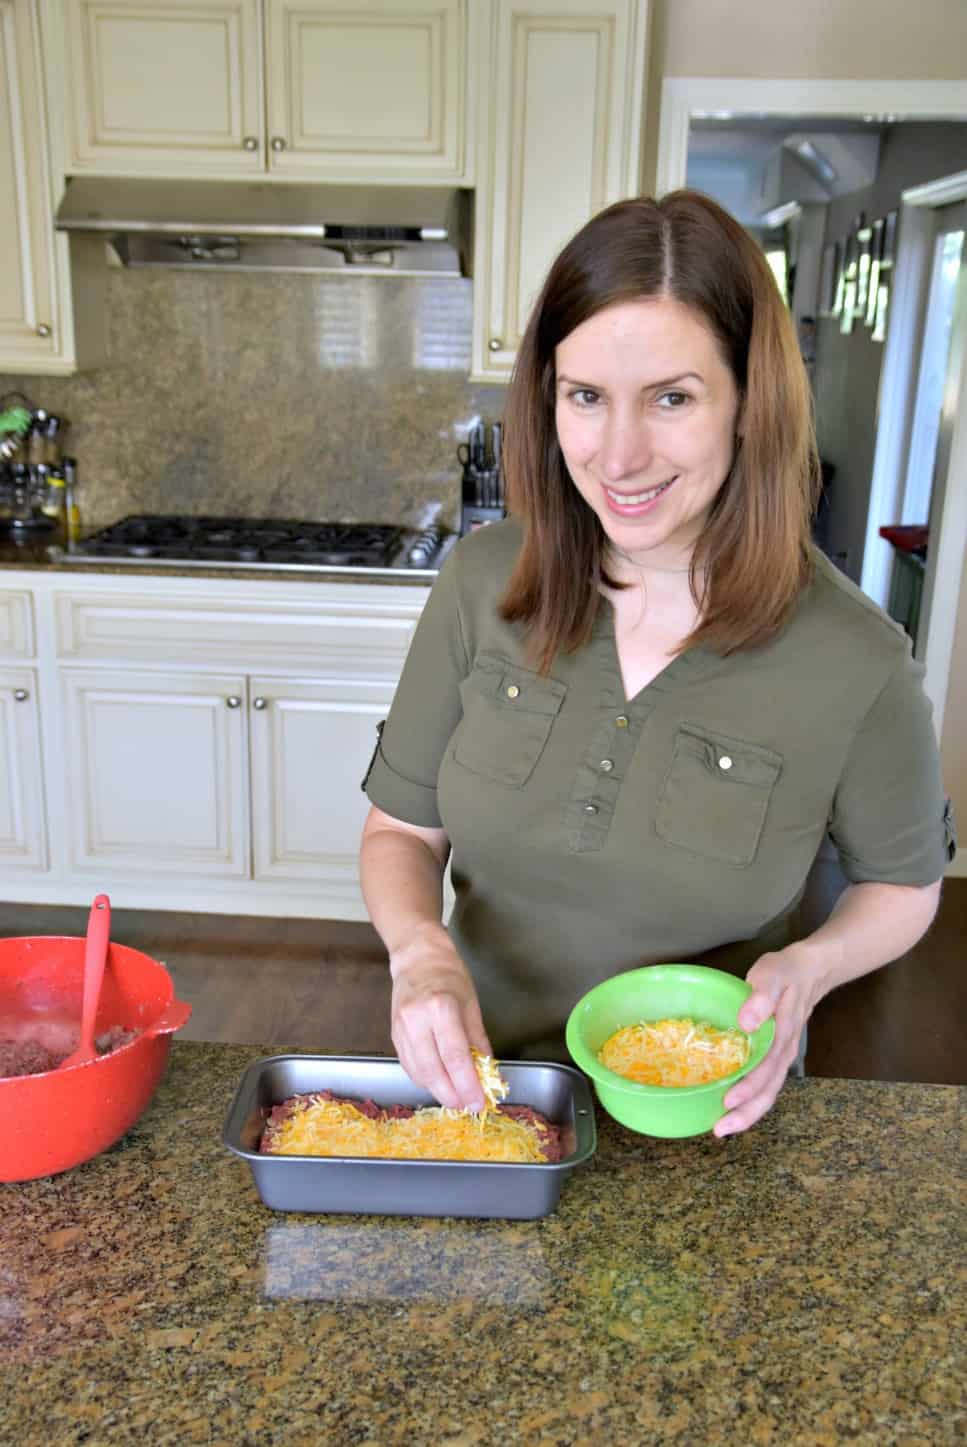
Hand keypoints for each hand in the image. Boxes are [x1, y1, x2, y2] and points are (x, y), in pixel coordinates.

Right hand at [389, 923, 491, 1110]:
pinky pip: (409, 1065)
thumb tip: (487, 1072)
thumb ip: (478, 1040)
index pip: (455, 1057)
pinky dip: (424, 1079)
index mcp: (440, 1008)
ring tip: (456, 1099)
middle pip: (433, 1070)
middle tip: (468, 1106)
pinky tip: (438, 1083)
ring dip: (438, 1091)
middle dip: (452, 1094)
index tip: (479, 1102)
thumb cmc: (449, 975)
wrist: (417, 957)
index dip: (467, 1085)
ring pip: (418, 1072)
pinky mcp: (393, 1035)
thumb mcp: (471, 1004)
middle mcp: (416, 1020)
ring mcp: (401, 1028)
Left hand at [713, 945, 822, 1137]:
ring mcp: (781, 1057)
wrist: (809, 971)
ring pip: (767, 1093)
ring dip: (748, 1112)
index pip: (765, 1070)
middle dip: (745, 1113)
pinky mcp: (775, 1055)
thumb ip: (762, 995)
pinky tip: (731, 1104)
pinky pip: (765, 1084)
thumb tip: (747, 1022)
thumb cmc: (786, 973)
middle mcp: (782, 1053)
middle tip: (719, 1130)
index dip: (748, 1089)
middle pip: (768, 1092)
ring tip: (722, 1127)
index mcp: (781, 1036)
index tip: (727, 1101)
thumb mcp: (773, 974)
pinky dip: (750, 1099)